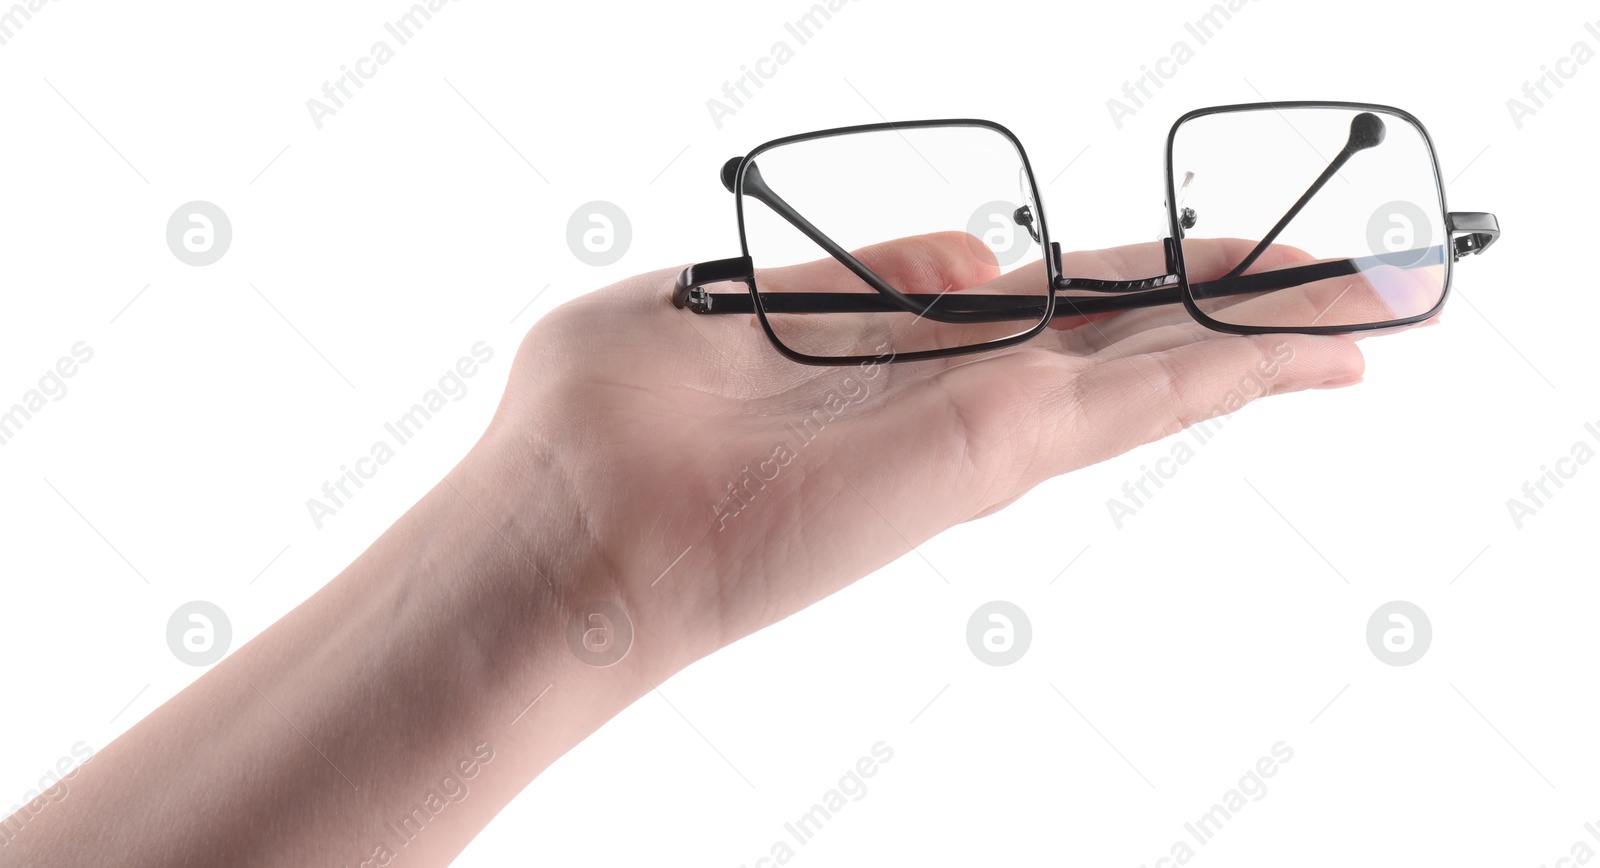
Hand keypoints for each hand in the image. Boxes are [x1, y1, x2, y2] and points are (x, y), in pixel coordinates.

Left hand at [470, 231, 1367, 679]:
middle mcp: (951, 392)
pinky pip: (1130, 399)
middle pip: (1123, 336)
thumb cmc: (605, 420)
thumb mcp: (727, 301)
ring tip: (1369, 313)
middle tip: (1350, 282)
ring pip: (1152, 369)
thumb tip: (963, 258)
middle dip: (1235, 306)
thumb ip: (850, 277)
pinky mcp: (982, 452)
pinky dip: (1226, 367)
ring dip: (1262, 336)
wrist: (567, 529)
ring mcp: (977, 427)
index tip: (1202, 261)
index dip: (1135, 281)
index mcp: (893, 348)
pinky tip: (1310, 349)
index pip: (1044, 306)